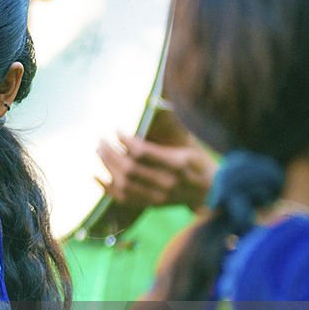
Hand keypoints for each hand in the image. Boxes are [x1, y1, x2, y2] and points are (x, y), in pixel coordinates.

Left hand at [96, 133, 217, 209]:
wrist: (212, 193)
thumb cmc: (199, 162)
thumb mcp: (189, 143)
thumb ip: (170, 128)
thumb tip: (151, 104)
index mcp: (177, 163)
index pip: (142, 152)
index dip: (125, 140)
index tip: (116, 130)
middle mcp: (166, 182)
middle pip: (128, 168)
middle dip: (110, 152)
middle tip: (101, 140)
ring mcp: (158, 196)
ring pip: (123, 184)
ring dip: (107, 166)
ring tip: (99, 151)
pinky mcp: (151, 205)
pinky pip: (123, 199)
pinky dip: (106, 188)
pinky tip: (96, 176)